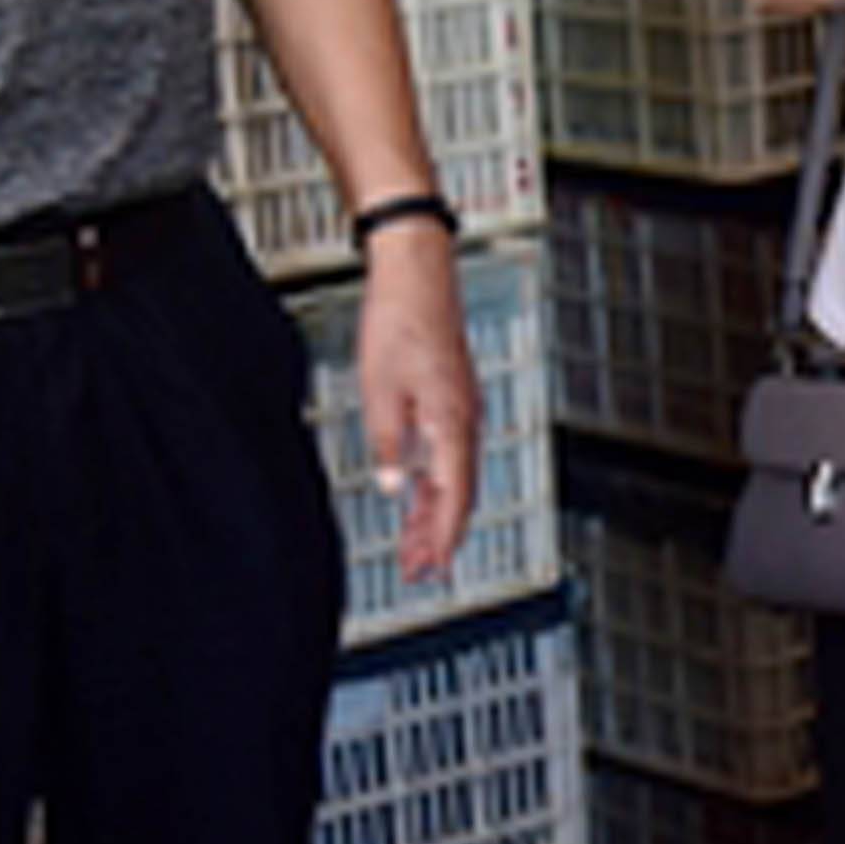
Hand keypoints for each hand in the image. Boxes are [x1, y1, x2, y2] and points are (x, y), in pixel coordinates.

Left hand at [355, 221, 483, 584]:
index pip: (455, 498)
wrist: (417, 274)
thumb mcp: (380, 391)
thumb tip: (390, 487)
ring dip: (433, 513)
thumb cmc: (400, 322)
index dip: (443, 538)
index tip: (431, 567)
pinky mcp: (451, 399)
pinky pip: (447, 455)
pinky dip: (432, 484)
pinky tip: (413, 495)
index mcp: (452, 423)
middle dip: (437, 536)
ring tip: (412, 544)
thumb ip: (388, 445)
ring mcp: (462, 410)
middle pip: (458, 495)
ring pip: (453, 477)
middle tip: (418, 569)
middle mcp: (465, 420)